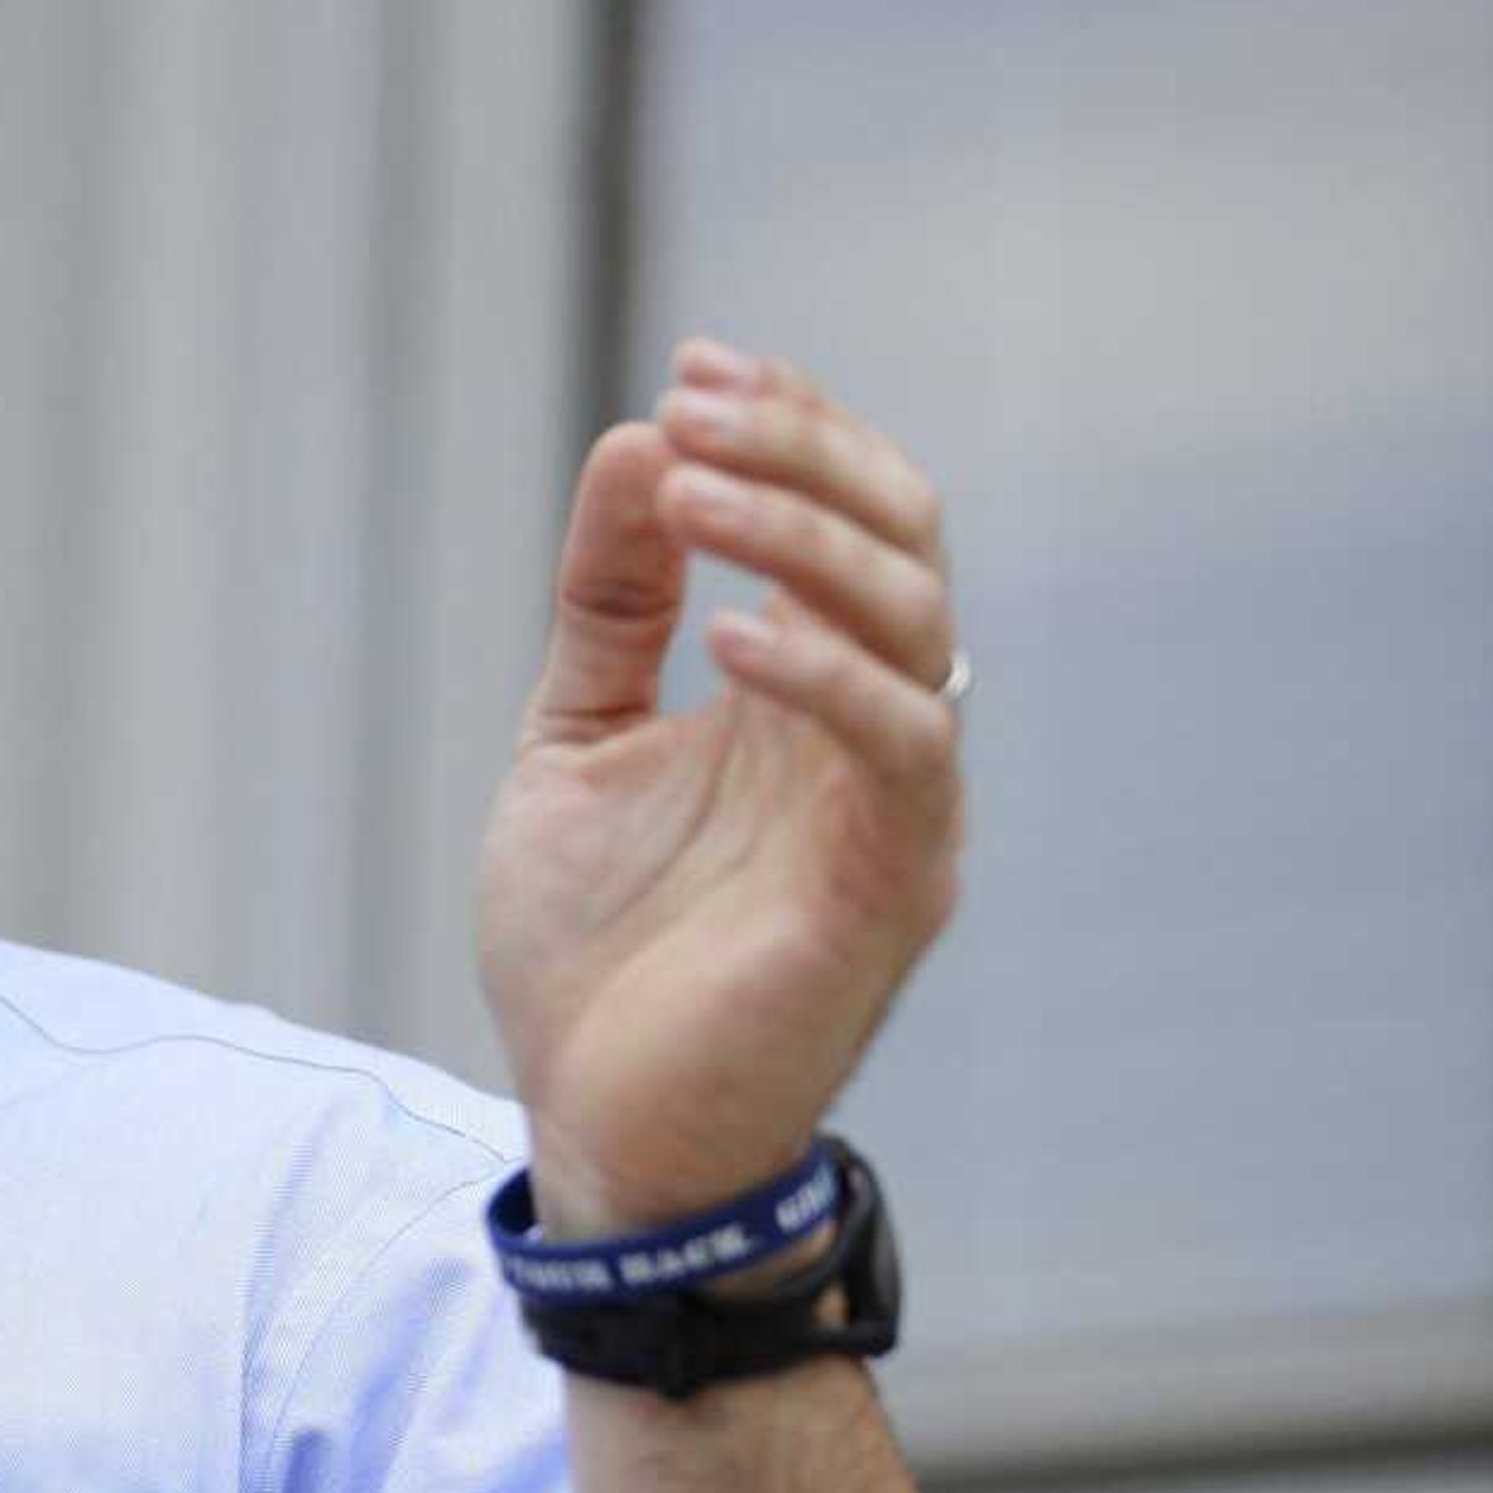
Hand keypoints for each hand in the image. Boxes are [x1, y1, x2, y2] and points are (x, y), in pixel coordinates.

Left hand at [475, 340, 964, 1235]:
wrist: (600, 1129)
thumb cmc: (597, 954)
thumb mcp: (576, 740)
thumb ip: (609, 606)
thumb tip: (636, 443)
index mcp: (805, 691)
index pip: (845, 516)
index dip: (791, 427)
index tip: (693, 363)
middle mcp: (869, 733)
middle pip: (900, 537)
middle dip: (804, 450)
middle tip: (695, 398)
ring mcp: (892, 806)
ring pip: (915, 618)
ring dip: (805, 535)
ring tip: (691, 484)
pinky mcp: (888, 887)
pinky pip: (901, 749)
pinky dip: (826, 674)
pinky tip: (730, 632)